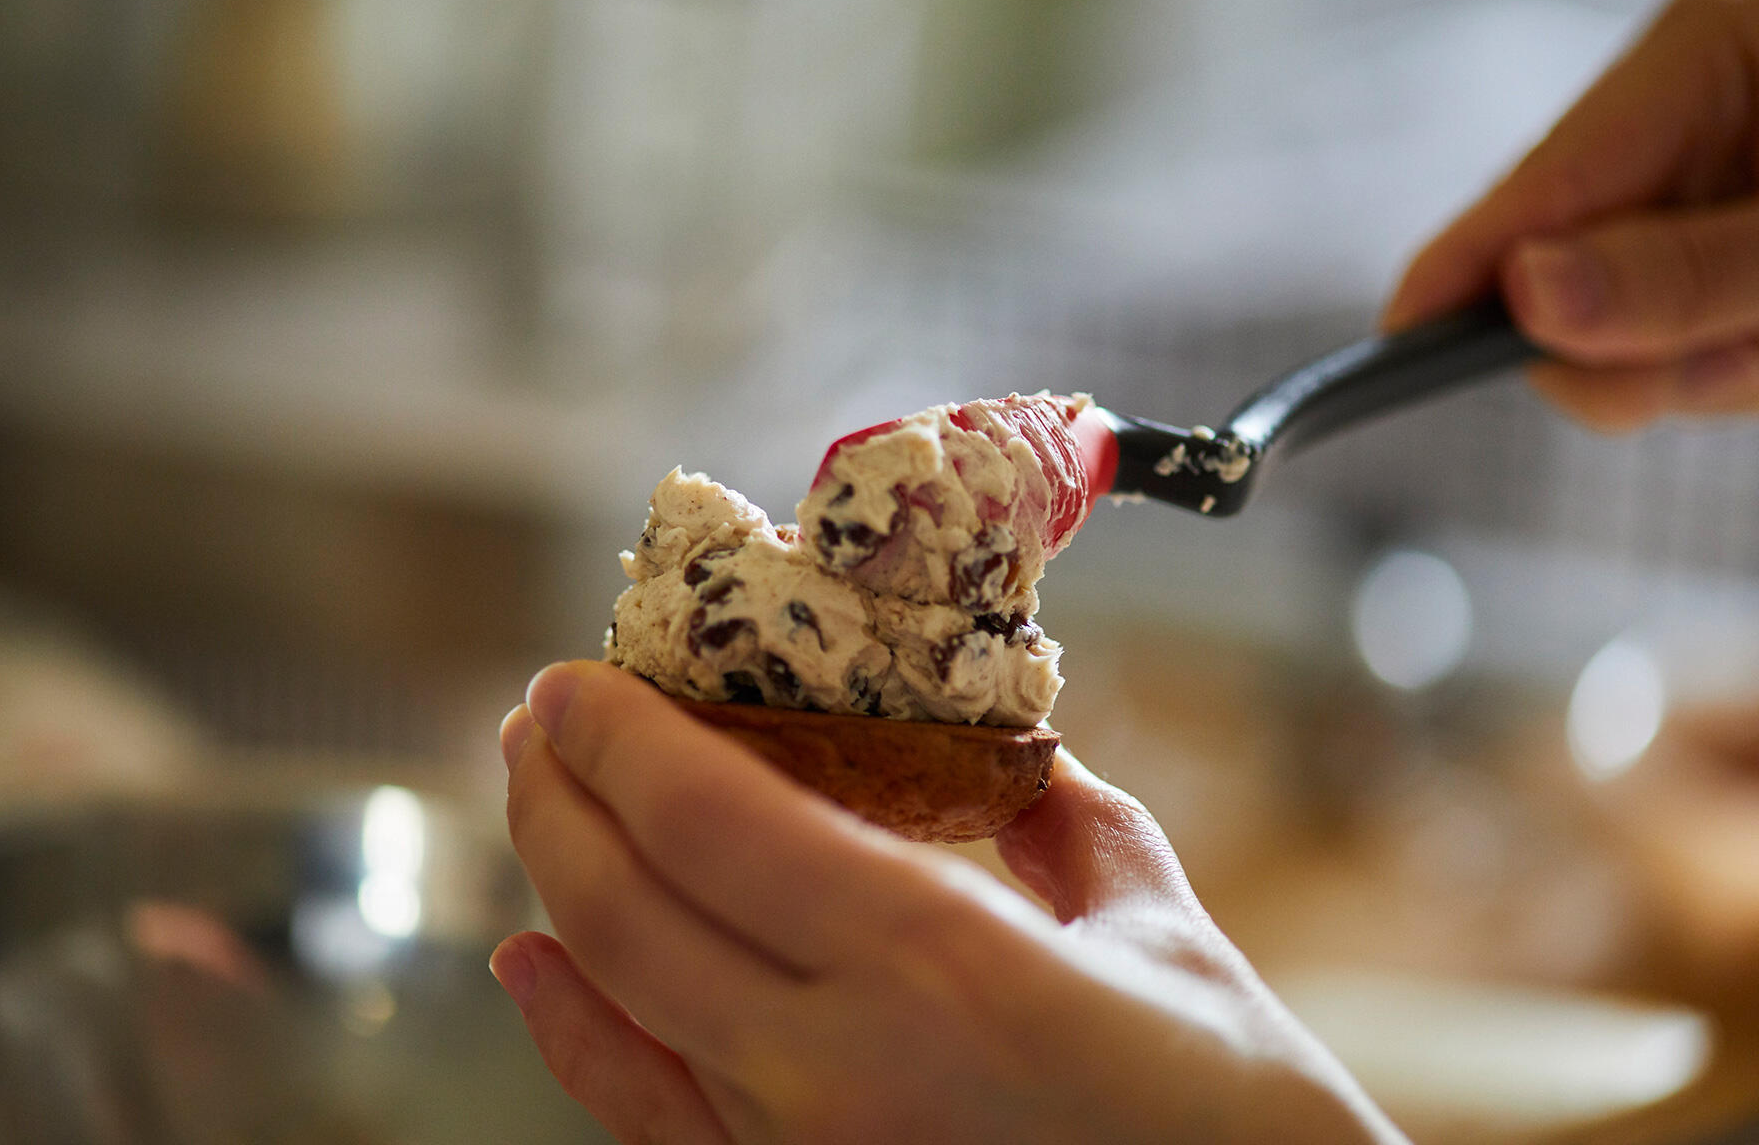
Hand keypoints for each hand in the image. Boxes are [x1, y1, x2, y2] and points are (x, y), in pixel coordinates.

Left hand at [492, 661, 1403, 1143]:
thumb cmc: (1240, 1110)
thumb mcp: (1158, 925)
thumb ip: (1062, 819)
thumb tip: (1003, 751)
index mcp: (936, 965)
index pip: (708, 822)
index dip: (617, 738)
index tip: (574, 676)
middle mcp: (835, 1070)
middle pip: (627, 908)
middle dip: (556, 797)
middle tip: (539, 719)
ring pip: (617, 1005)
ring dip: (556, 889)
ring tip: (543, 806)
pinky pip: (645, 1115)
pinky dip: (576, 1032)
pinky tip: (536, 968)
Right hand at [1383, 0, 1758, 429]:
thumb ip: (1681, 271)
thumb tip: (1525, 295)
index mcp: (1696, 56)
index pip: (1533, 187)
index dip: (1456, 278)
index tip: (1392, 346)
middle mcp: (1677, 113)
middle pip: (1562, 277)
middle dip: (1630, 353)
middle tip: (1734, 361)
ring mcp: (1692, 179)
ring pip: (1613, 327)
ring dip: (1696, 366)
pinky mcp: (1709, 238)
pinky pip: (1667, 338)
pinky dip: (1723, 363)